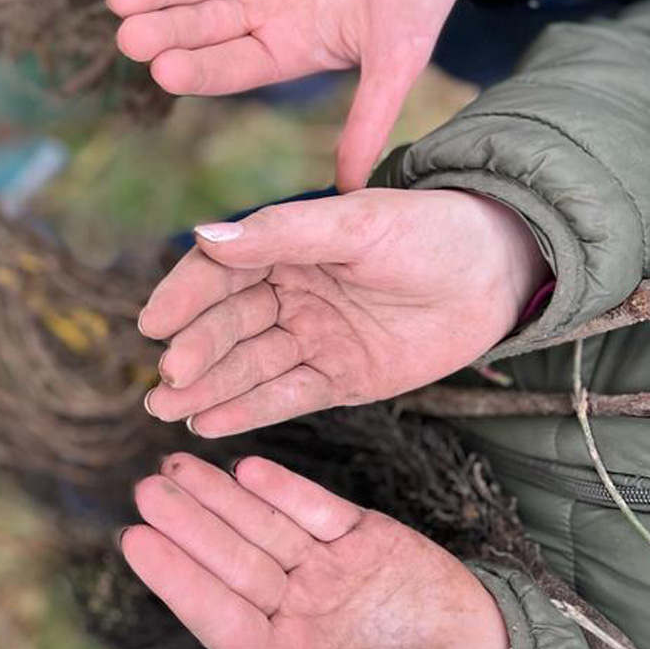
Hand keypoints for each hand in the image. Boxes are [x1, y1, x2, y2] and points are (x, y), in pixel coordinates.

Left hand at [108, 0, 502, 189]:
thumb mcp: (399, 57)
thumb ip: (370, 117)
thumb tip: (352, 191)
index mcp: (288, 48)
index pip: (234, 65)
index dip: (201, 68)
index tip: (165, 71)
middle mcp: (263, 7)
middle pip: (204, 22)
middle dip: (167, 28)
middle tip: (128, 34)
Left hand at [122, 453, 511, 648]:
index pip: (215, 612)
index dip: (174, 576)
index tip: (133, 538)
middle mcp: (297, 610)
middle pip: (230, 559)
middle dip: (188, 522)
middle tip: (147, 486)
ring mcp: (330, 571)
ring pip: (265, 526)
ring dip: (222, 497)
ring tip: (180, 464)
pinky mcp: (369, 540)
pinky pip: (318, 510)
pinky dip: (285, 490)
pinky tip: (248, 470)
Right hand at [138, 188, 549, 435]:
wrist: (497, 273)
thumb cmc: (429, 232)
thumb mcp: (357, 224)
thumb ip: (283, 233)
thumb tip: (203, 235)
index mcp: (288, 248)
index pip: (221, 273)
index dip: (186, 297)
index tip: (152, 322)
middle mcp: (293, 294)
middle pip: (231, 325)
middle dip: (196, 351)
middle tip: (166, 377)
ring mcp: (315, 339)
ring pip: (252, 366)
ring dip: (210, 386)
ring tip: (167, 408)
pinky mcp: (342, 379)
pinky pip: (289, 396)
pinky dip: (250, 410)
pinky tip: (212, 423)